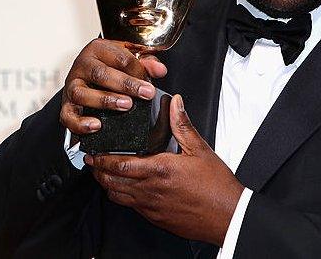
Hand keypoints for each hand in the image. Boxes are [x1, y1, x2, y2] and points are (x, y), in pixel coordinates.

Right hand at [60, 39, 167, 137]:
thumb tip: (160, 70)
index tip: (151, 84)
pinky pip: (68, 116)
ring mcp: (72, 85)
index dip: (138, 71)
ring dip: (105, 100)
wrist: (87, 77)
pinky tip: (97, 126)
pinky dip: (81, 123)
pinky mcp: (66, 106)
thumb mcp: (129, 60)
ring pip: (82, 93)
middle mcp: (82, 65)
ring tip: (126, 105)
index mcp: (98, 49)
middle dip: (126, 84)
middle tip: (146, 94)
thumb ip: (146, 64)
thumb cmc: (110, 67)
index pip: (120, 57)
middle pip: (101, 73)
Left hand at [87, 94, 243, 244]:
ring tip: (104, 173)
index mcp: (160, 169)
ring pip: (118, 196)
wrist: (229, 216)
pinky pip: (131, 207)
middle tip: (92, 162)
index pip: (120, 164)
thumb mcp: (200, 149)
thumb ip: (182, 125)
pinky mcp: (156, 218)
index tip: (93, 152)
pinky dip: (123, 197)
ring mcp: (152, 206)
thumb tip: (175, 103)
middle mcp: (151, 189)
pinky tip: (126, 188)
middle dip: (98, 171)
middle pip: (112, 181)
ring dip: (108, 184)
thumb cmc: (217, 186)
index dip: (102, 159)